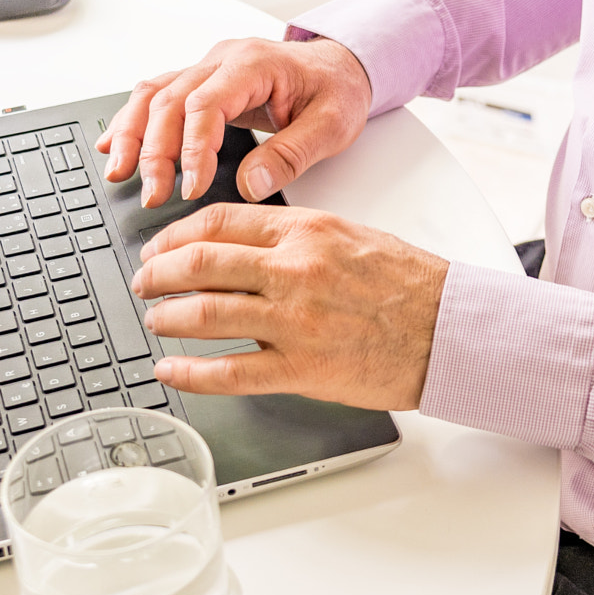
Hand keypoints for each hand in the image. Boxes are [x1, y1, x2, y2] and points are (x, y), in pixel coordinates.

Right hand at [97, 36, 371, 208]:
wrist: (340, 66)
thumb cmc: (337, 90)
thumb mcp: (332, 126)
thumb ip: (291, 155)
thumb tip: (249, 185)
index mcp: (254, 65)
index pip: (206, 103)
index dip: (192, 148)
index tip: (190, 188)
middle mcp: (222, 60)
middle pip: (170, 99)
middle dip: (154, 151)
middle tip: (153, 195)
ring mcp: (208, 68)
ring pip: (153, 94)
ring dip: (131, 134)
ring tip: (118, 173)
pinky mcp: (201, 82)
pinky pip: (156, 95)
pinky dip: (132, 120)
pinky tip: (114, 145)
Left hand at [131, 204, 447, 410]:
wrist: (450, 329)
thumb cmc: (408, 284)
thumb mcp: (348, 235)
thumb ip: (294, 238)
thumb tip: (242, 245)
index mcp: (305, 230)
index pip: (219, 221)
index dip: (176, 234)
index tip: (160, 246)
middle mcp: (294, 270)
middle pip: (199, 263)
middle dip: (157, 273)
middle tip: (143, 281)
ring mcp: (294, 321)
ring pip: (204, 314)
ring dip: (165, 317)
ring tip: (153, 319)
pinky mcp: (301, 368)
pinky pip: (229, 372)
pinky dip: (189, 373)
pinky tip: (170, 371)